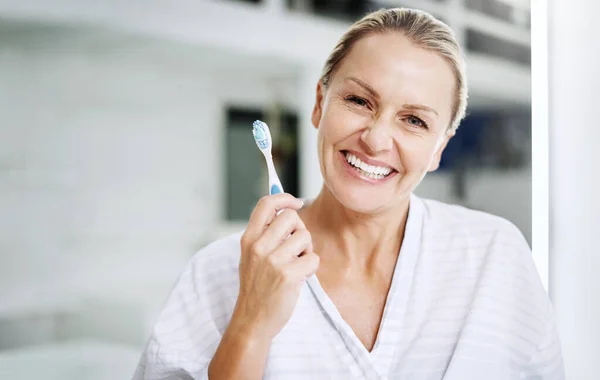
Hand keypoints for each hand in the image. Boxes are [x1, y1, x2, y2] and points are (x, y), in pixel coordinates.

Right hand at [230, 193, 319, 341]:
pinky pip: (313, 259)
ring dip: (306, 251)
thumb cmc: (256, 287)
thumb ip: (265, 234)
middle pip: (291, 217)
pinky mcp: (288, 275)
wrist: (252, 320)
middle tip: (296, 248)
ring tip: (295, 265)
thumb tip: (287, 207)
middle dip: (300, 230)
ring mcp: (273, 261)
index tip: (295, 203)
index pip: (266, 204)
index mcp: (248, 239)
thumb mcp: (251, 256)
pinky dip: (311, 268)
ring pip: (305, 237)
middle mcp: (258, 246)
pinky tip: (299, 277)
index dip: (284, 198)